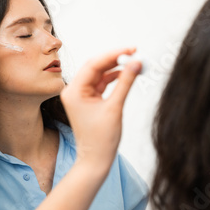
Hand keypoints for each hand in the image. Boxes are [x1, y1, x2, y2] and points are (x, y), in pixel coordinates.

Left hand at [60, 47, 140, 171]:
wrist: (95, 160)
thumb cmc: (100, 140)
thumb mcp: (115, 108)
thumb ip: (125, 82)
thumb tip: (135, 63)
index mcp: (74, 91)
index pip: (94, 64)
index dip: (113, 54)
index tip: (131, 50)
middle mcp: (74, 91)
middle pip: (95, 66)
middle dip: (114, 58)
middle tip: (134, 53)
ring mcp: (80, 95)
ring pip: (99, 73)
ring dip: (115, 67)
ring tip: (133, 62)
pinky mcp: (88, 99)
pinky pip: (100, 83)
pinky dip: (112, 77)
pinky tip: (125, 73)